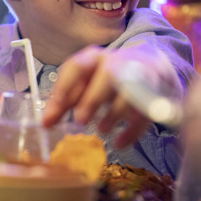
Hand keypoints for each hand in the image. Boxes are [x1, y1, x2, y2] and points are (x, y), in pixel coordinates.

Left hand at [43, 46, 159, 147]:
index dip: (64, 88)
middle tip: (81, 120)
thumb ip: (65, 101)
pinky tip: (120, 143)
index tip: (53, 111)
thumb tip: (45, 123)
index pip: (76, 67)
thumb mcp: (84, 84)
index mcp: (92, 58)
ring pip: (128, 92)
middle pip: (106, 75)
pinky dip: (132, 130)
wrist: (150, 66)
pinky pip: (144, 111)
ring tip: (101, 130)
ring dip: (113, 114)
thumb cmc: (107, 79)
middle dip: (93, 98)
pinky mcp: (155, 91)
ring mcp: (138, 74)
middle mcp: (115, 61)